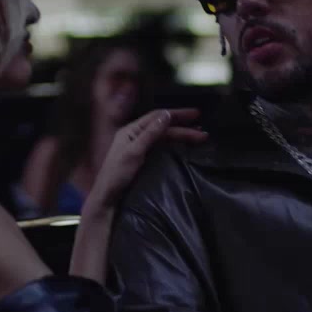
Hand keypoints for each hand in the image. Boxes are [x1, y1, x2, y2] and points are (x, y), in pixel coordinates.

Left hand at [87, 108, 205, 209]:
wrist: (107, 197)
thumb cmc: (117, 174)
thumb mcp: (133, 152)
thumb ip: (150, 134)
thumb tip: (166, 115)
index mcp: (131, 130)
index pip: (157, 116)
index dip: (177, 114)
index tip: (195, 114)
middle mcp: (135, 135)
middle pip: (163, 127)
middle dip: (183, 127)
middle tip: (203, 131)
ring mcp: (138, 147)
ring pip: (164, 137)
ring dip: (181, 135)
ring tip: (199, 137)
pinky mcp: (142, 158)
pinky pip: (161, 146)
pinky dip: (174, 144)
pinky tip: (184, 146)